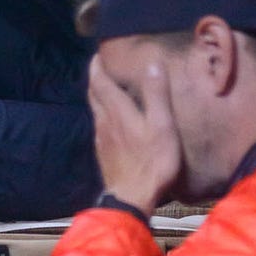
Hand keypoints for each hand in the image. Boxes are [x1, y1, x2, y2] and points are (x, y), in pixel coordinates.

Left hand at [88, 52, 181, 214]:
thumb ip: (156, 94)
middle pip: (94, 95)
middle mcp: (104, 123)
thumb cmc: (151, 163)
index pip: (101, 82)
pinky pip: (100, 129)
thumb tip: (152, 63)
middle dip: (96, 79)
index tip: (98, 54)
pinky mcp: (104, 156)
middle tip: (101, 67)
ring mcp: (101, 141)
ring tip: (107, 90)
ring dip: (99, 98)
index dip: (98, 66)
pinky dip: (103, 117)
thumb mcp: (161, 126)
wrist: (131, 201)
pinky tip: (111, 122)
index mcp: (117, 112)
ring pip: (96, 112)